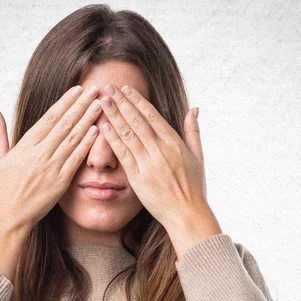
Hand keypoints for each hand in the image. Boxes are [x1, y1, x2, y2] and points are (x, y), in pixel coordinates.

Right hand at [0, 84, 101, 230]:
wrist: (10, 215)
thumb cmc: (4, 187)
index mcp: (26, 145)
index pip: (50, 117)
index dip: (65, 102)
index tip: (77, 89)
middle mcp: (40, 153)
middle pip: (65, 124)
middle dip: (82, 105)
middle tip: (96, 89)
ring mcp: (51, 167)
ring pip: (73, 138)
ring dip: (88, 120)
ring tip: (101, 105)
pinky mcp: (60, 181)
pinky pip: (76, 159)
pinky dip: (86, 145)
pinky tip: (97, 132)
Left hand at [98, 84, 211, 231]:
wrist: (186, 214)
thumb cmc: (193, 188)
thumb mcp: (198, 157)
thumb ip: (193, 132)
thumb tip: (194, 108)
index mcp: (174, 143)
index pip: (152, 116)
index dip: (138, 101)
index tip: (126, 89)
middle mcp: (160, 150)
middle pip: (137, 121)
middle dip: (121, 102)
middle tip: (107, 87)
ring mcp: (148, 163)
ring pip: (128, 134)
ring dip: (113, 115)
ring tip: (101, 101)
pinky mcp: (138, 177)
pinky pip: (123, 154)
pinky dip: (112, 139)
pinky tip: (103, 126)